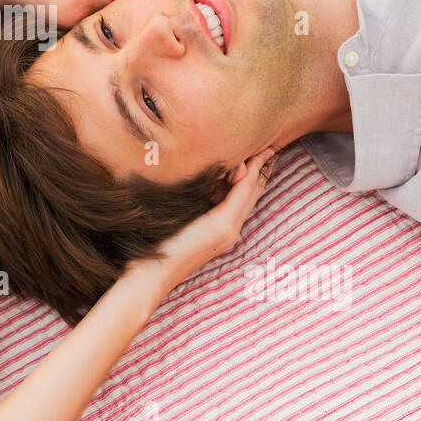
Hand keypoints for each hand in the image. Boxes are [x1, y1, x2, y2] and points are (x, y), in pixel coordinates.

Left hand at [126, 148, 277, 294]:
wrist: (151, 272)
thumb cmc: (157, 245)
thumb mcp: (179, 218)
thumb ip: (192, 203)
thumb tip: (195, 182)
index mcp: (220, 228)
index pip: (243, 198)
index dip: (252, 177)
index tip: (256, 156)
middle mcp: (230, 229)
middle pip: (252, 194)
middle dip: (261, 171)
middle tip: (269, 148)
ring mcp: (228, 229)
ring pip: (250, 192)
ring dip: (257, 169)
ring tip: (264, 149)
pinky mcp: (222, 226)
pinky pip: (240, 194)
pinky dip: (246, 176)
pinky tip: (247, 160)